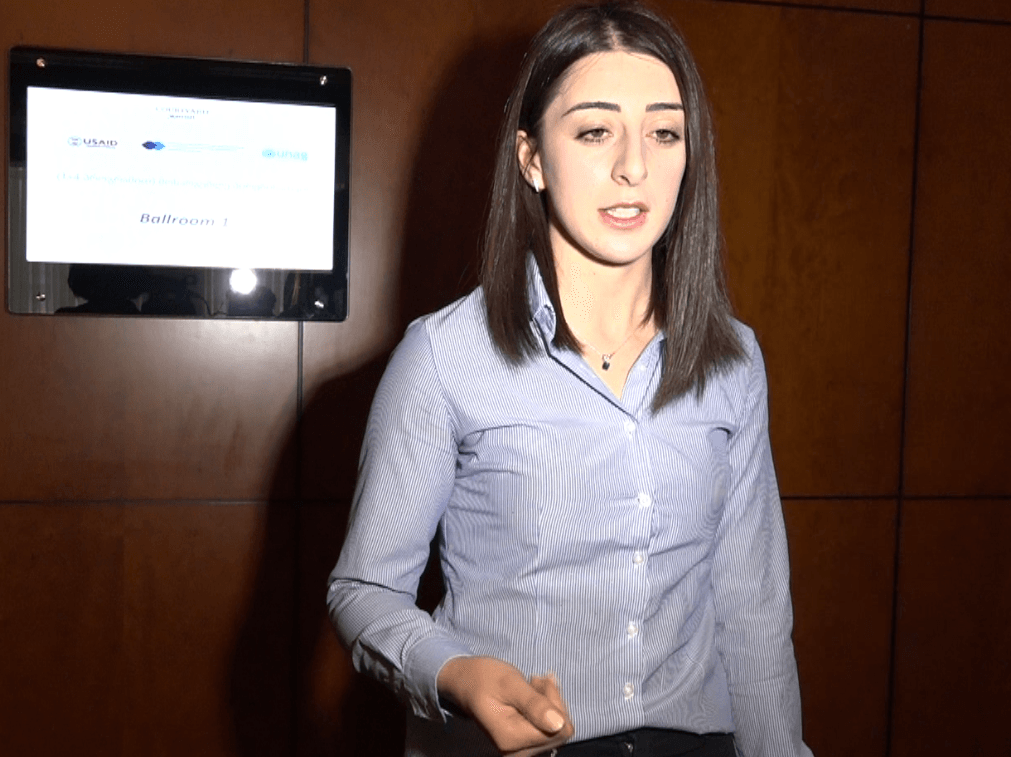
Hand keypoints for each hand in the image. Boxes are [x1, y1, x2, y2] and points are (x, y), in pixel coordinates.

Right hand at [437, 656, 573, 755]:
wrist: (465, 682)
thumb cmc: (484, 678)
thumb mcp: (509, 683)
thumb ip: (533, 703)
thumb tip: (559, 724)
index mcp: (511, 739)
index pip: (558, 728)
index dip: (554, 701)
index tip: (539, 679)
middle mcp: (516, 752)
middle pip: (559, 731)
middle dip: (553, 701)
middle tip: (535, 679)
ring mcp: (519, 751)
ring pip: (556, 731)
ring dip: (549, 703)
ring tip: (532, 684)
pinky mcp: (523, 746)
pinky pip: (549, 731)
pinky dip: (545, 710)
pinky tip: (534, 695)